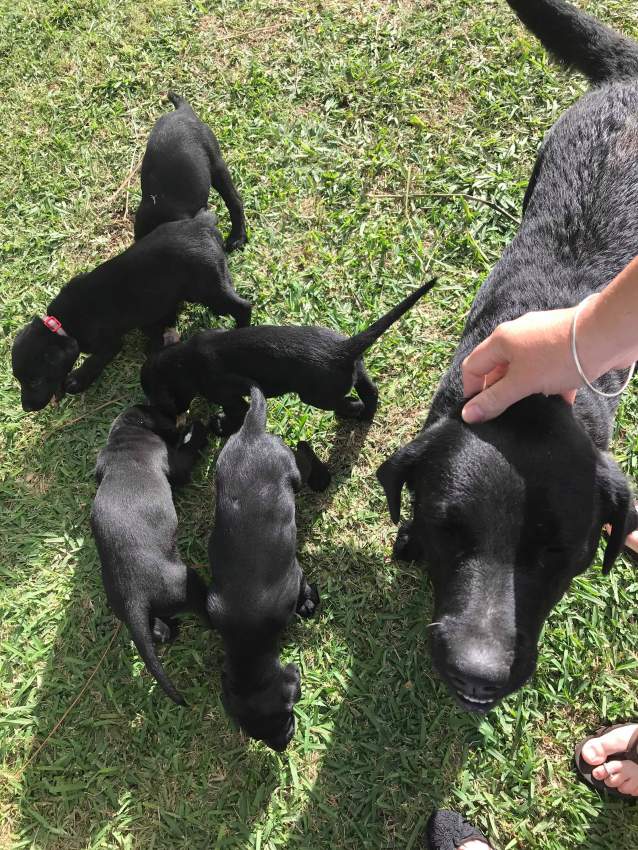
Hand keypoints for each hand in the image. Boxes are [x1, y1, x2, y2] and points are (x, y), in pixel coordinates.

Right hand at [461, 307, 583, 422]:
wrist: (605, 336)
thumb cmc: (557, 357)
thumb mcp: (521, 383)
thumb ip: (494, 399)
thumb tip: (467, 415)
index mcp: (500, 339)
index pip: (472, 365)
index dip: (471, 389)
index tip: (480, 411)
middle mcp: (517, 334)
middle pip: (498, 366)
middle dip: (500, 390)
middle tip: (506, 412)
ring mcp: (541, 337)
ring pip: (524, 367)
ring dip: (526, 387)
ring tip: (534, 406)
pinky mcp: (562, 343)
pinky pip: (548, 366)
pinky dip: (550, 382)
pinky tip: (560, 398)